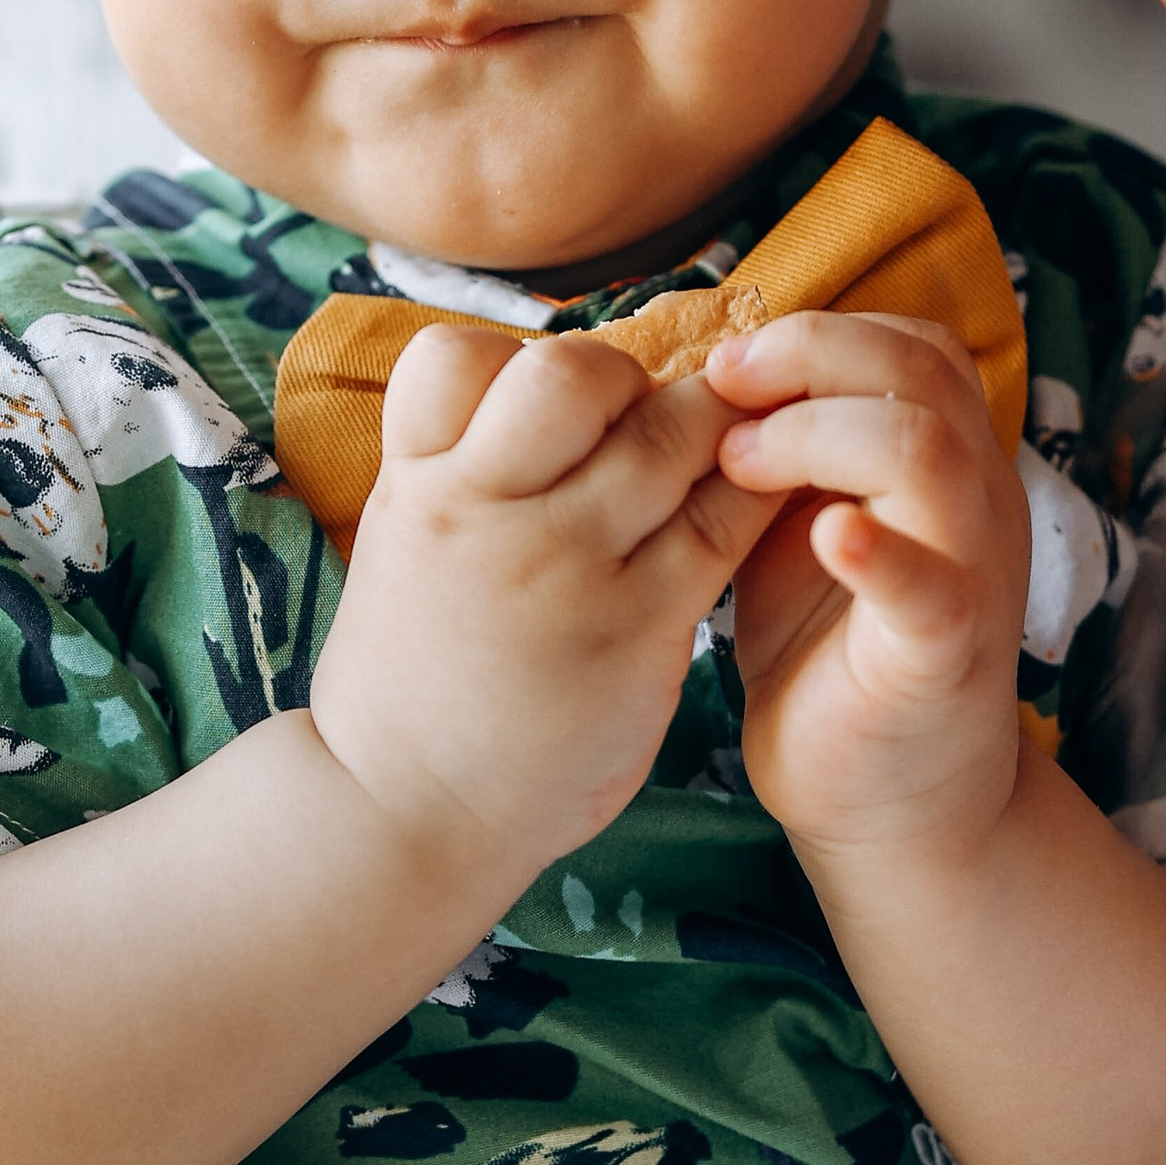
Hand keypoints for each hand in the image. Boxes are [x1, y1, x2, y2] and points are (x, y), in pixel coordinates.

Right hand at [306, 324, 774, 885]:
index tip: (541, 409)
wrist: (406, 810)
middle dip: (622, 378)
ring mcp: (567, 567)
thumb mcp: (402, 544)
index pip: (454, 354)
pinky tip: (763, 495)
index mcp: (416, 484)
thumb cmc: (409, 675)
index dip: (510, 360)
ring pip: (668, 434)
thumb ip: (461, 467)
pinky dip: (754, 491)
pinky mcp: (639, 626)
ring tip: (710, 452)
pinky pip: (722, 522)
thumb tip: (542, 385)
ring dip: (704, 426)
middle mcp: (485, 512)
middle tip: (638, 422)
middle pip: (573, 374)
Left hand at [706, 313, 1029, 873]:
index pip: (910, 342)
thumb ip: (776, 455)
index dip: (815, 332)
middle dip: (807, 356)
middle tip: (719, 386)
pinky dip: (876, 551)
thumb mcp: (794, 528)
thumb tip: (698, 373)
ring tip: (736, 462)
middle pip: (920, 369)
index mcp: (944, 460)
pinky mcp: (943, 654)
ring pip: (926, 450)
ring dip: (817, 433)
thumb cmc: (829, 650)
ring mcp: (969, 573)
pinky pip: (930, 586)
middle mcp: (974, 499)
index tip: (723, 365)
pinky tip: (824, 536)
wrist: (883, 799)